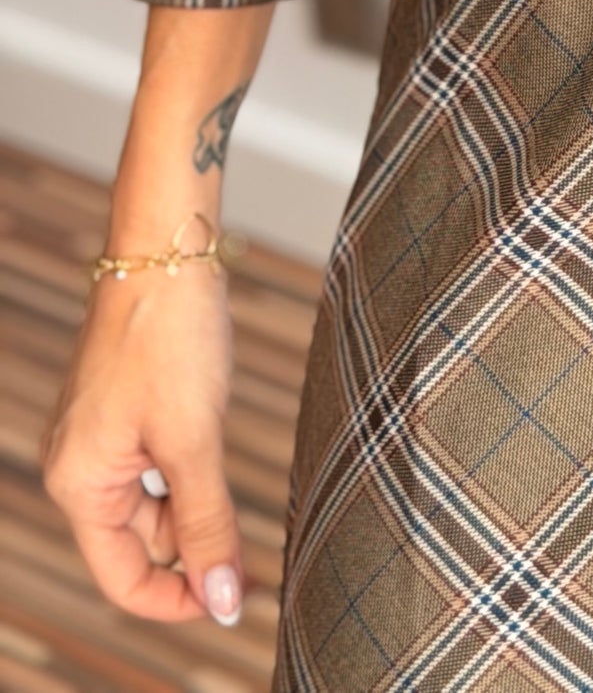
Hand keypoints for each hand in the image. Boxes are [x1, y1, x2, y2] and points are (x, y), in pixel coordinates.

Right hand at [42, 0, 272, 627]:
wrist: (165, 247)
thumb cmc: (171, 335)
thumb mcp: (194, 439)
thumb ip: (206, 525)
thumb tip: (221, 603)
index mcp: (80, 483)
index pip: (123, 578)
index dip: (179, 599)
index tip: (235, 598)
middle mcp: (78, 466)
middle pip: (137, 546)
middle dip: (193, 555)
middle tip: (255, 558)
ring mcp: (98, 437)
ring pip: (151, 506)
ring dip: (194, 513)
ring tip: (240, 496)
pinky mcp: (123, 411)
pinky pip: (155, 468)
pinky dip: (189, 476)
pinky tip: (219, 458)